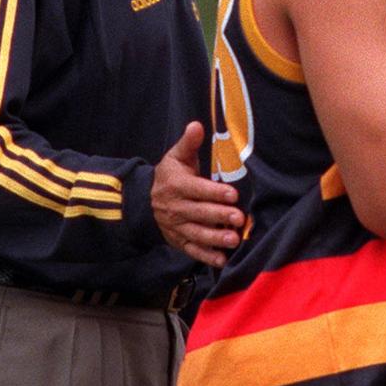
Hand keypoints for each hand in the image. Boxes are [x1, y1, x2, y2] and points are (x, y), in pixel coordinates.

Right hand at [151, 122, 244, 267]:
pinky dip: (206, 256)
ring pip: (197, 234)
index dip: (214, 193)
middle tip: (239, 218)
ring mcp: (176, 227)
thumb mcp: (176, 157)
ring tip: (234, 239)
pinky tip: (222, 260)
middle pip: (199, 213)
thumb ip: (188, 143)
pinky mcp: (178, 241)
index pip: (197, 189)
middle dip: (219, 216)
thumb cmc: (169, 175)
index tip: (233, 194)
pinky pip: (192, 250)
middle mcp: (175, 208)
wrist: (145, 200)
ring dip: (215, 238)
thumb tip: (197, 125)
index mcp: (176, 185)